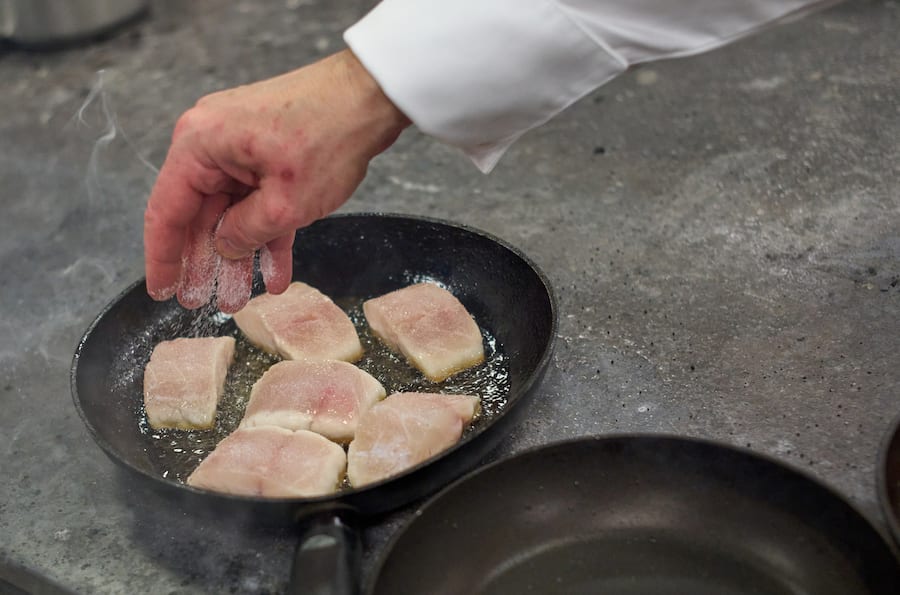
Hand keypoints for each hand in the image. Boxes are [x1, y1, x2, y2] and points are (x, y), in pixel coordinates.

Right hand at [143, 49, 409, 312]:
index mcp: (199, 146)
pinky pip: (257, 201)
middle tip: (202, 304)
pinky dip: (265, 234)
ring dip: (237, 255)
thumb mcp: (284, 205)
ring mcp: (239, 146)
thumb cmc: (329, 137)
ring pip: (230, 212)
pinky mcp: (265, 151)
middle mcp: (211, 142)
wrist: (372, 96)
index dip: (163, 258)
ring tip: (237, 299)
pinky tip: (274, 273)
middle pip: (198, 215)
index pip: (167, 212)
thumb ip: (245, 234)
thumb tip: (224, 248)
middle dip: (205, 263)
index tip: (161, 292)